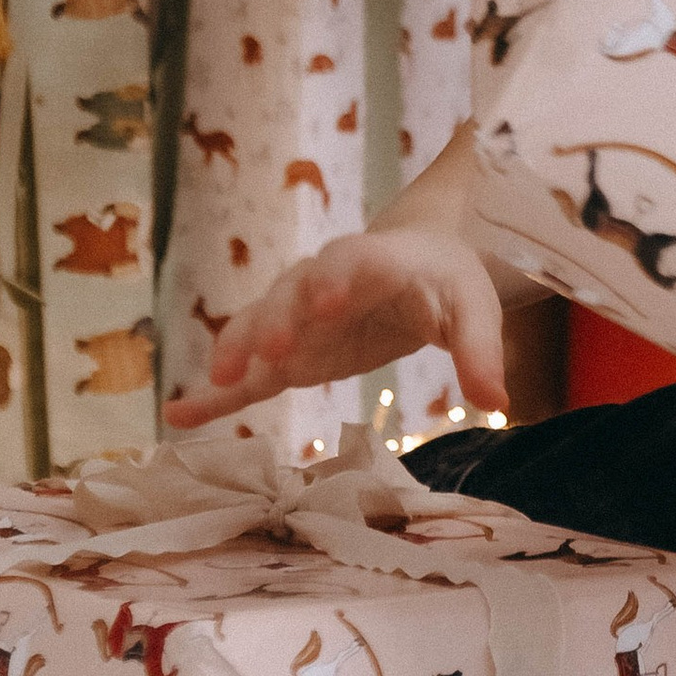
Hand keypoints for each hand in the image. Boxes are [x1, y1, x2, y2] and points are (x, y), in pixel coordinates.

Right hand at [160, 228, 510, 425]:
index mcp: (373, 260)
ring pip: (258, 326)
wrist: (415, 264)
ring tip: (222, 382)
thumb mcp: (474, 309)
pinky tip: (179, 415)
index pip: (350, 262)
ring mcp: (297, 316)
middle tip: (270, 353)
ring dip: (238, 349)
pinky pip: (246, 370)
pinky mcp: (287, 352)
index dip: (335, 277)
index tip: (326, 300)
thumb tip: (495, 399)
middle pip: (290, 292)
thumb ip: (480, 350)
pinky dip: (215, 394)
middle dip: (278, 319)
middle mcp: (322, 282)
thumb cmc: (446, 283)